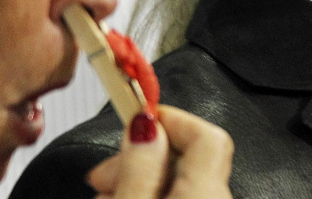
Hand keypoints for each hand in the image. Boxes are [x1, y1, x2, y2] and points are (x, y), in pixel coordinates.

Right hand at [86, 106, 232, 198]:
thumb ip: (139, 168)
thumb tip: (145, 125)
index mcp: (207, 191)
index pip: (207, 133)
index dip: (169, 119)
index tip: (134, 119)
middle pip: (189, 159)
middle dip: (144, 156)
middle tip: (104, 173)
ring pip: (181, 183)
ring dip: (142, 180)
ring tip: (107, 195)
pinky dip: (153, 196)